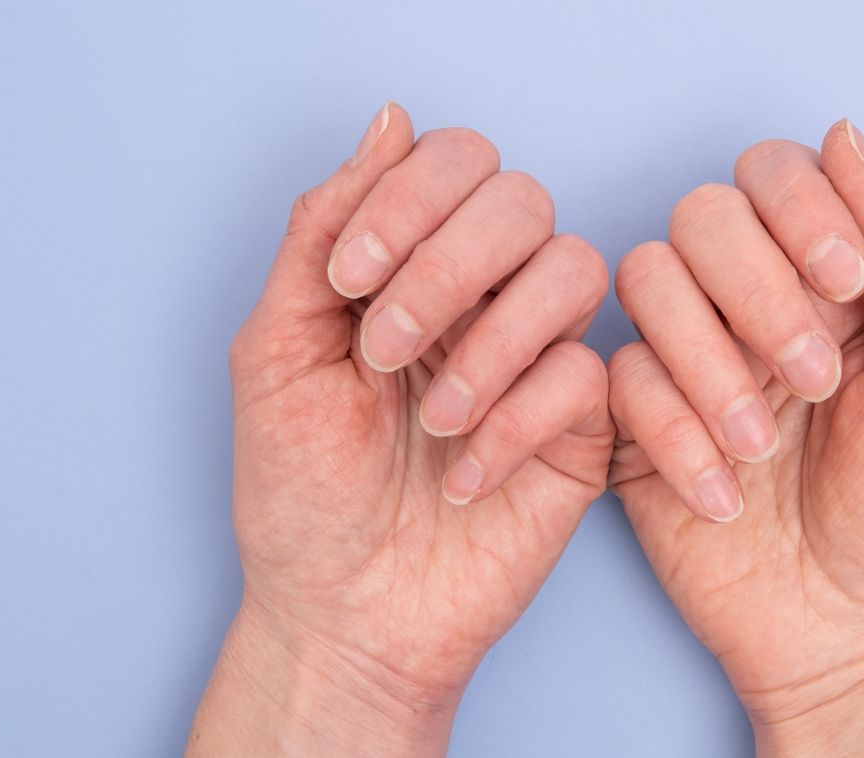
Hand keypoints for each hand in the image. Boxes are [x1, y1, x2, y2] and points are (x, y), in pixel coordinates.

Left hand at [189, 103, 612, 755]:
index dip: (407, 199)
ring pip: (575, 269)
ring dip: (494, 342)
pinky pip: (586, 377)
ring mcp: (538, 358)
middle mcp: (483, 299)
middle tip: (385, 351)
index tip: (346, 280)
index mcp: (411, 267)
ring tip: (434, 421)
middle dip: (448, 265)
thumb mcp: (276, 350)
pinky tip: (465, 476)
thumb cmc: (303, 493)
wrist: (346, 615)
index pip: (453, 163)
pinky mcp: (581, 429)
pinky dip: (518, 424)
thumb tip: (388, 120)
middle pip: (521, 200)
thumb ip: (322, 233)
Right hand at [608, 121, 863, 754]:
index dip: (799, 208)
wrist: (850, 632)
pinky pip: (617, 380)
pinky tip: (722, 494)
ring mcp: (685, 360)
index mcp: (824, 280)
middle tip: (811, 376)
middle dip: (754, 289)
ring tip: (762, 443)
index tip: (847, 282)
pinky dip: (672, 435)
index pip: (777, 175)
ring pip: (643, 280)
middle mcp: (747, 305)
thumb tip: (847, 137)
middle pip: (700, 215)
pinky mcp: (631, 422)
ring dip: (707, 362)